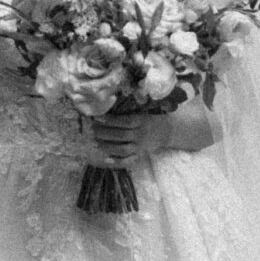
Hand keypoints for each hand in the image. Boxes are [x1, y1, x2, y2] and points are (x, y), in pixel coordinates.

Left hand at [88, 102, 215, 162]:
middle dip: (104, 133)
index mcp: (141, 120)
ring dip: (107, 146)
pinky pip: (129, 161)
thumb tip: (108, 99)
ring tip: (96, 141)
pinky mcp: (140, 155)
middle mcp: (141, 134)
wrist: (166, 131)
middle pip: (121, 135)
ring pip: (123, 149)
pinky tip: (106, 159)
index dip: (110, 120)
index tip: (97, 117)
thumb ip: (128, 107)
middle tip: (93, 130)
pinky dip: (117, 161)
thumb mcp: (142, 110)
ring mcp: (140, 146)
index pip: (124, 121)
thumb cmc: (149, 117)